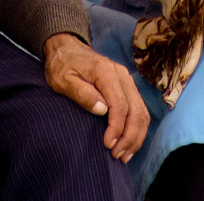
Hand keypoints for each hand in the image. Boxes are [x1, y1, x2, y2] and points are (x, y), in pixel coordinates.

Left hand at [42, 32, 148, 162]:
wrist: (67, 48)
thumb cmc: (62, 65)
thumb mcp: (63, 79)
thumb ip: (82, 93)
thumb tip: (102, 110)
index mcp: (106, 72)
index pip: (120, 105)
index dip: (117, 128)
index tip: (107, 144)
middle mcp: (122, 75)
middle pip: (136, 110)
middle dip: (129, 137)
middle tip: (117, 156)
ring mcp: (127, 80)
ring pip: (141, 111)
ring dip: (136, 136)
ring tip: (124, 155)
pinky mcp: (127, 86)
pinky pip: (139, 109)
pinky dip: (138, 128)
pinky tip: (129, 142)